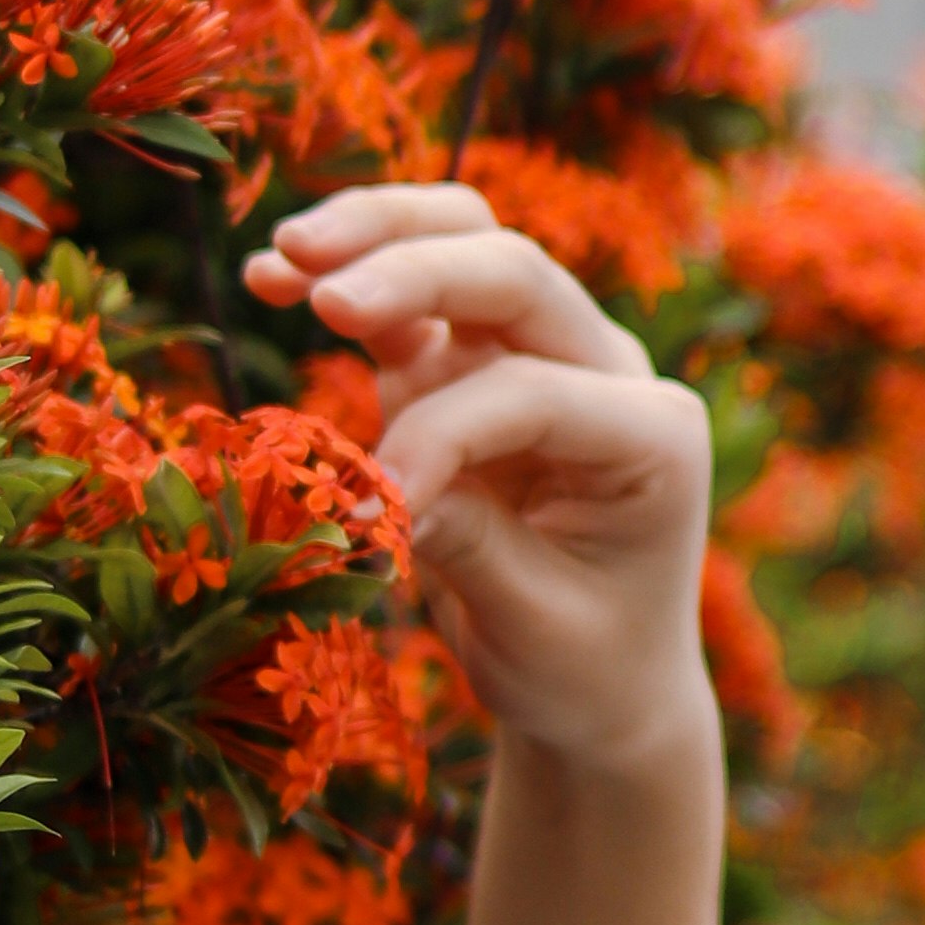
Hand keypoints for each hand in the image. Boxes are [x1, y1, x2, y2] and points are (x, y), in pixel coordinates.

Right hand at [243, 181, 709, 773]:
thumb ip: (468, 546)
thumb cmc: (585, 666)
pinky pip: (412, 301)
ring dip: (379, 235)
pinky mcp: (475, 366)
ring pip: (468, 246)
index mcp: (652, 433)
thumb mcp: (535, 627)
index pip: (534, 391)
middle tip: (322, 293)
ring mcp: (541, 357)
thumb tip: (375, 490)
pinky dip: (348, 277)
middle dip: (414, 269)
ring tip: (289, 251)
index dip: (440, 435)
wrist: (599, 688)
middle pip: (513, 273)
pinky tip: (271, 276)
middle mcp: (608, 371)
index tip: (370, 510)